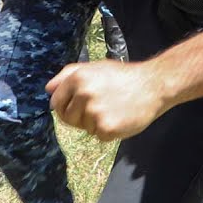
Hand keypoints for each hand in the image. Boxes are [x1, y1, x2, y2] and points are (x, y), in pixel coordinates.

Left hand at [46, 61, 166, 141]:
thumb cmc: (123, 76)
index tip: (80, 105)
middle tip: (100, 107)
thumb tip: (48, 89)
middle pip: (68, 118)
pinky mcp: (106, 129)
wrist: (154, 85)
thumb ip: (68, 74)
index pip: (56, 102)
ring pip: (84, 127)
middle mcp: (84, 95)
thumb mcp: (95, 67)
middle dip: (80, 116)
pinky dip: (109, 131)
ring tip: (113, 109)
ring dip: (96, 123)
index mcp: (78, 78)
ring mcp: (95, 113)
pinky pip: (99, 136)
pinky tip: (120, 118)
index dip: (67, 105)